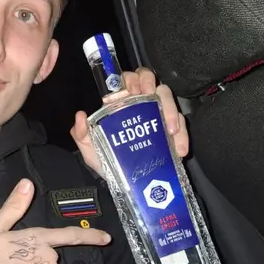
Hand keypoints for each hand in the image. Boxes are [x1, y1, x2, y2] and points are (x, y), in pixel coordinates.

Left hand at [70, 67, 188, 176]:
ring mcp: (157, 116)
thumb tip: (80, 116)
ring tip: (170, 130)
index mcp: (120, 104)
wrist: (124, 184)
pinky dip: (182, 136)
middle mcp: (140, 105)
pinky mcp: (172, 131)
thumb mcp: (90, 149)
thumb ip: (81, 134)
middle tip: (151, 99)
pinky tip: (179, 149)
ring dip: (171, 110)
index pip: (127, 79)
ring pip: (168, 98)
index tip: (133, 90)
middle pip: (150, 81)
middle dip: (152, 85)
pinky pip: (181, 125)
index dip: (132, 78)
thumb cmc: (107, 161)